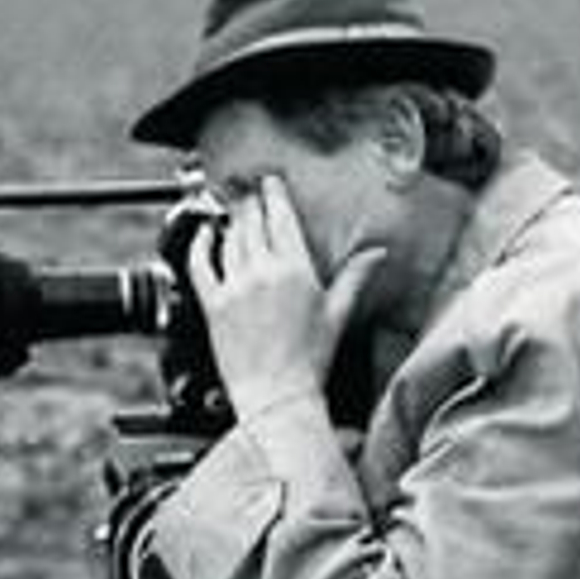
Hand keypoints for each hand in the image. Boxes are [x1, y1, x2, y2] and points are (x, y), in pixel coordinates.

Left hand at [185, 175, 385, 422]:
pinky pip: (200, 266)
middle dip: (251, 200)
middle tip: (250, 187)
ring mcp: (235, 288)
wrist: (277, 397)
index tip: (271, 181)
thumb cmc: (309, 361)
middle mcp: (262, 272)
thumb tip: (378, 253)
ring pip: (230, 238)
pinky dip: (200, 245)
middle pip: (252, 221)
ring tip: (233, 206)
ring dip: (230, 218)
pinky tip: (204, 235)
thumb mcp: (338, 313)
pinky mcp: (213, 306)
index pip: (280, 217)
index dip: (274, 193)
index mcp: (295, 269)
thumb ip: (356, 276)